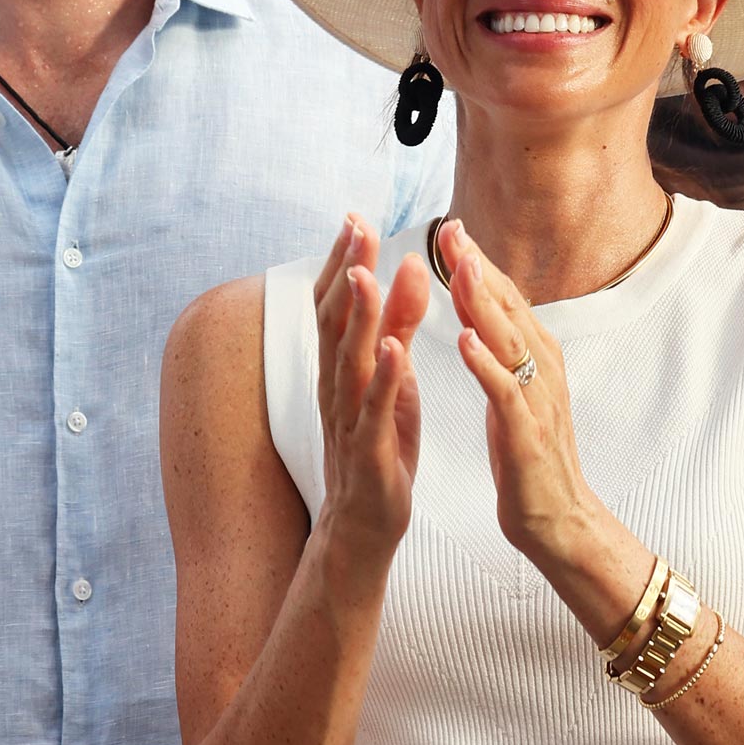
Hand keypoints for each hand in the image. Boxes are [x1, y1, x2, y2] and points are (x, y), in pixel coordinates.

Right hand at [313, 215, 430, 566]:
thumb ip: (399, 333)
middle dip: (346, 270)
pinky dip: (382, 377)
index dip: (343, 261)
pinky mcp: (370, 452)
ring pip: (349, 360)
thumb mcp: (392, 382)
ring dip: (359, 315)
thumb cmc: (379, 451)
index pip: (335, 305)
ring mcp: (350, 420)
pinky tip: (392, 348)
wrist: (363, 527)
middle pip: (334, 320)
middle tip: (358, 224)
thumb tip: (409, 276)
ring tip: (368, 273)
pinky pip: (373, 411)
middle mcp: (337, 388)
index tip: (355, 217)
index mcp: (343, 370)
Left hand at [439, 220, 593, 568]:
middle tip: (453, 230)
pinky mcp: (528, 435)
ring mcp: (538, 401)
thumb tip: (477, 302)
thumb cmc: (528, 455)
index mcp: (536, 359)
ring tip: (458, 269)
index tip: (452, 228)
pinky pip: (506, 392)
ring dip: (485, 303)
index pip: (505, 300)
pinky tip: (465, 340)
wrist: (557, 520)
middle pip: (510, 309)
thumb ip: (499, 347)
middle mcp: (543, 370)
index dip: (479, 263)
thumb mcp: (512, 391)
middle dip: (480, 268)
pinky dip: (486, 363)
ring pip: (511, 341)